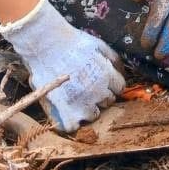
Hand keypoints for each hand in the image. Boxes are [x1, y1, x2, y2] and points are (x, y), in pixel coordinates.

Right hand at [0, 0, 124, 131]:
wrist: (45, 45)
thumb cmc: (71, 43)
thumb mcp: (99, 45)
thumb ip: (114, 60)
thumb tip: (122, 73)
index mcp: (107, 76)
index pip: (119, 89)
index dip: (110, 85)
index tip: (100, 82)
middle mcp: (98, 92)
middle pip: (107, 102)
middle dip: (99, 96)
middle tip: (85, 88)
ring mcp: (82, 105)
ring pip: (93, 115)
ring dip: (87, 109)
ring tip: (74, 99)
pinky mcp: (65, 113)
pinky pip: (73, 126)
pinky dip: (70, 121)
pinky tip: (65, 110)